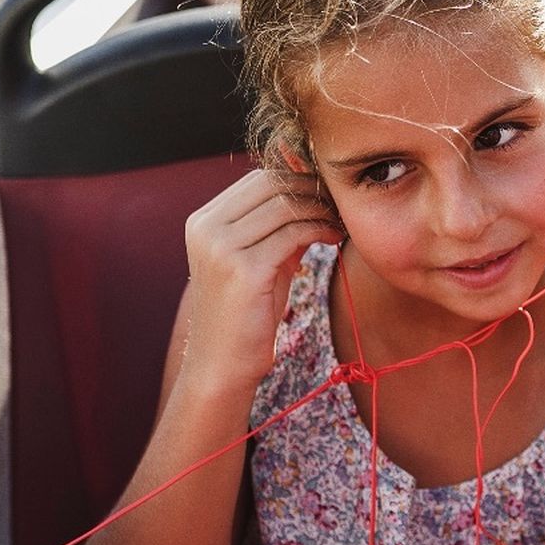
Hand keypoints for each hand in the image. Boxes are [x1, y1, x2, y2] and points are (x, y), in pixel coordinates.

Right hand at [180, 170, 342, 389]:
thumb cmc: (247, 314)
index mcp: (203, 221)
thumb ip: (278, 227)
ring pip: (285, 205)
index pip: (257, 179)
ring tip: (341, 221)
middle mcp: (205, 228)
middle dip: (312, 189)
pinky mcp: (243, 269)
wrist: (223, 365)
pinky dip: (320, 229)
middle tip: (340, 203)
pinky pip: (293, 233)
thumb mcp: (260, 260)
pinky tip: (334, 237)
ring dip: (321, 208)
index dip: (297, 180)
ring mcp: (220, 247)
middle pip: (270, 184)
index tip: (328, 193)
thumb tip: (315, 192)